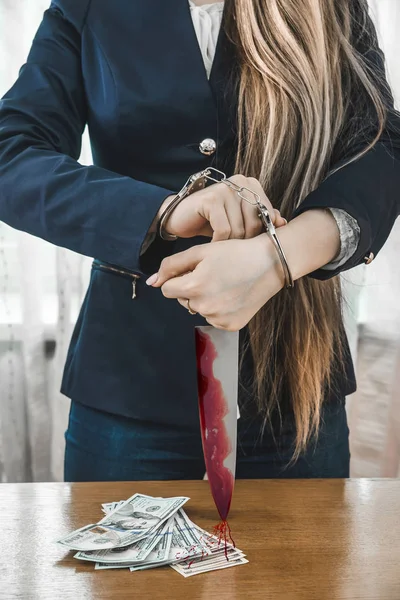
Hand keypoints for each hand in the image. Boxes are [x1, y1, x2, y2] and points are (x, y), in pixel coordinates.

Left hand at [147, 235, 284, 330]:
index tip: (195, 270)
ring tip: (225, 283)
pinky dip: (219, 308)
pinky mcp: (230, 326)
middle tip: (213, 274)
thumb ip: (171, 265)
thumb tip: (151, 282)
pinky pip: (214, 318)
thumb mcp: (201, 251)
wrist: (270, 263)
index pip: (167, 289)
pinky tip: (233, 294)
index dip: (178, 277)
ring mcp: (218, 319)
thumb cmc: (234, 253)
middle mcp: (204, 307)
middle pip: (182, 300)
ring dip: (205, 298)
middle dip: (191, 288)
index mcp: (193, 287)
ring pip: (198, 309)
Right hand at [157, 175, 286, 240]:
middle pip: (255, 223)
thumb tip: (283, 223)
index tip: (245, 243)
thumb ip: (262, 220)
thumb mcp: (240, 221)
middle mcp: (240, 182)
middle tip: (231, 246)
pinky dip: (218, 241)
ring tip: (221, 245)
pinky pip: (224, 230)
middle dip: (243, 241)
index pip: (267, 216)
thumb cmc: (212, 221)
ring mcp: (226, 188)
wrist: (180, 217)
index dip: (258, 234)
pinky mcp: (211, 199)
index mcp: (251, 185)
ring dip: (230, 244)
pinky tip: (212, 243)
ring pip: (240, 229)